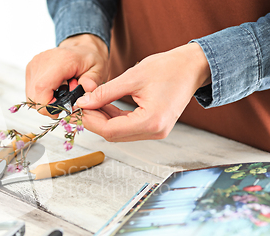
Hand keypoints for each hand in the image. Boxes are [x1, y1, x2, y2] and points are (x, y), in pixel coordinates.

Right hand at [25, 34, 108, 117]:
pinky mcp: (30, 69)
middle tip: (65, 101)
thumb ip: (91, 83)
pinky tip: (54, 89)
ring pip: (31, 96)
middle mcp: (43, 61)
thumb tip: (84, 97)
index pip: (42, 88)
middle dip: (49, 106)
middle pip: (34, 95)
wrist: (81, 48)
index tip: (60, 110)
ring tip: (61, 93)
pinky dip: (42, 96)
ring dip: (45, 101)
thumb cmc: (89, 60)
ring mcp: (34, 65)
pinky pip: (31, 92)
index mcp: (60, 60)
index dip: (47, 105)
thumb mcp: (98, 70)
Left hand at [76, 43, 210, 140]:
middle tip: (81, 103)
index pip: (110, 130)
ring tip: (91, 102)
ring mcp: (155, 132)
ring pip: (118, 132)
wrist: (192, 67)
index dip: (90, 120)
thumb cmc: (169, 68)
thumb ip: (105, 92)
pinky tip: (103, 105)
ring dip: (103, 119)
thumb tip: (83, 102)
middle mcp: (154, 132)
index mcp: (151, 122)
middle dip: (94, 120)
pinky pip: (127, 127)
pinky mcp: (154, 127)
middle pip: (113, 134)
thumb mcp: (132, 77)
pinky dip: (114, 117)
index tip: (78, 107)